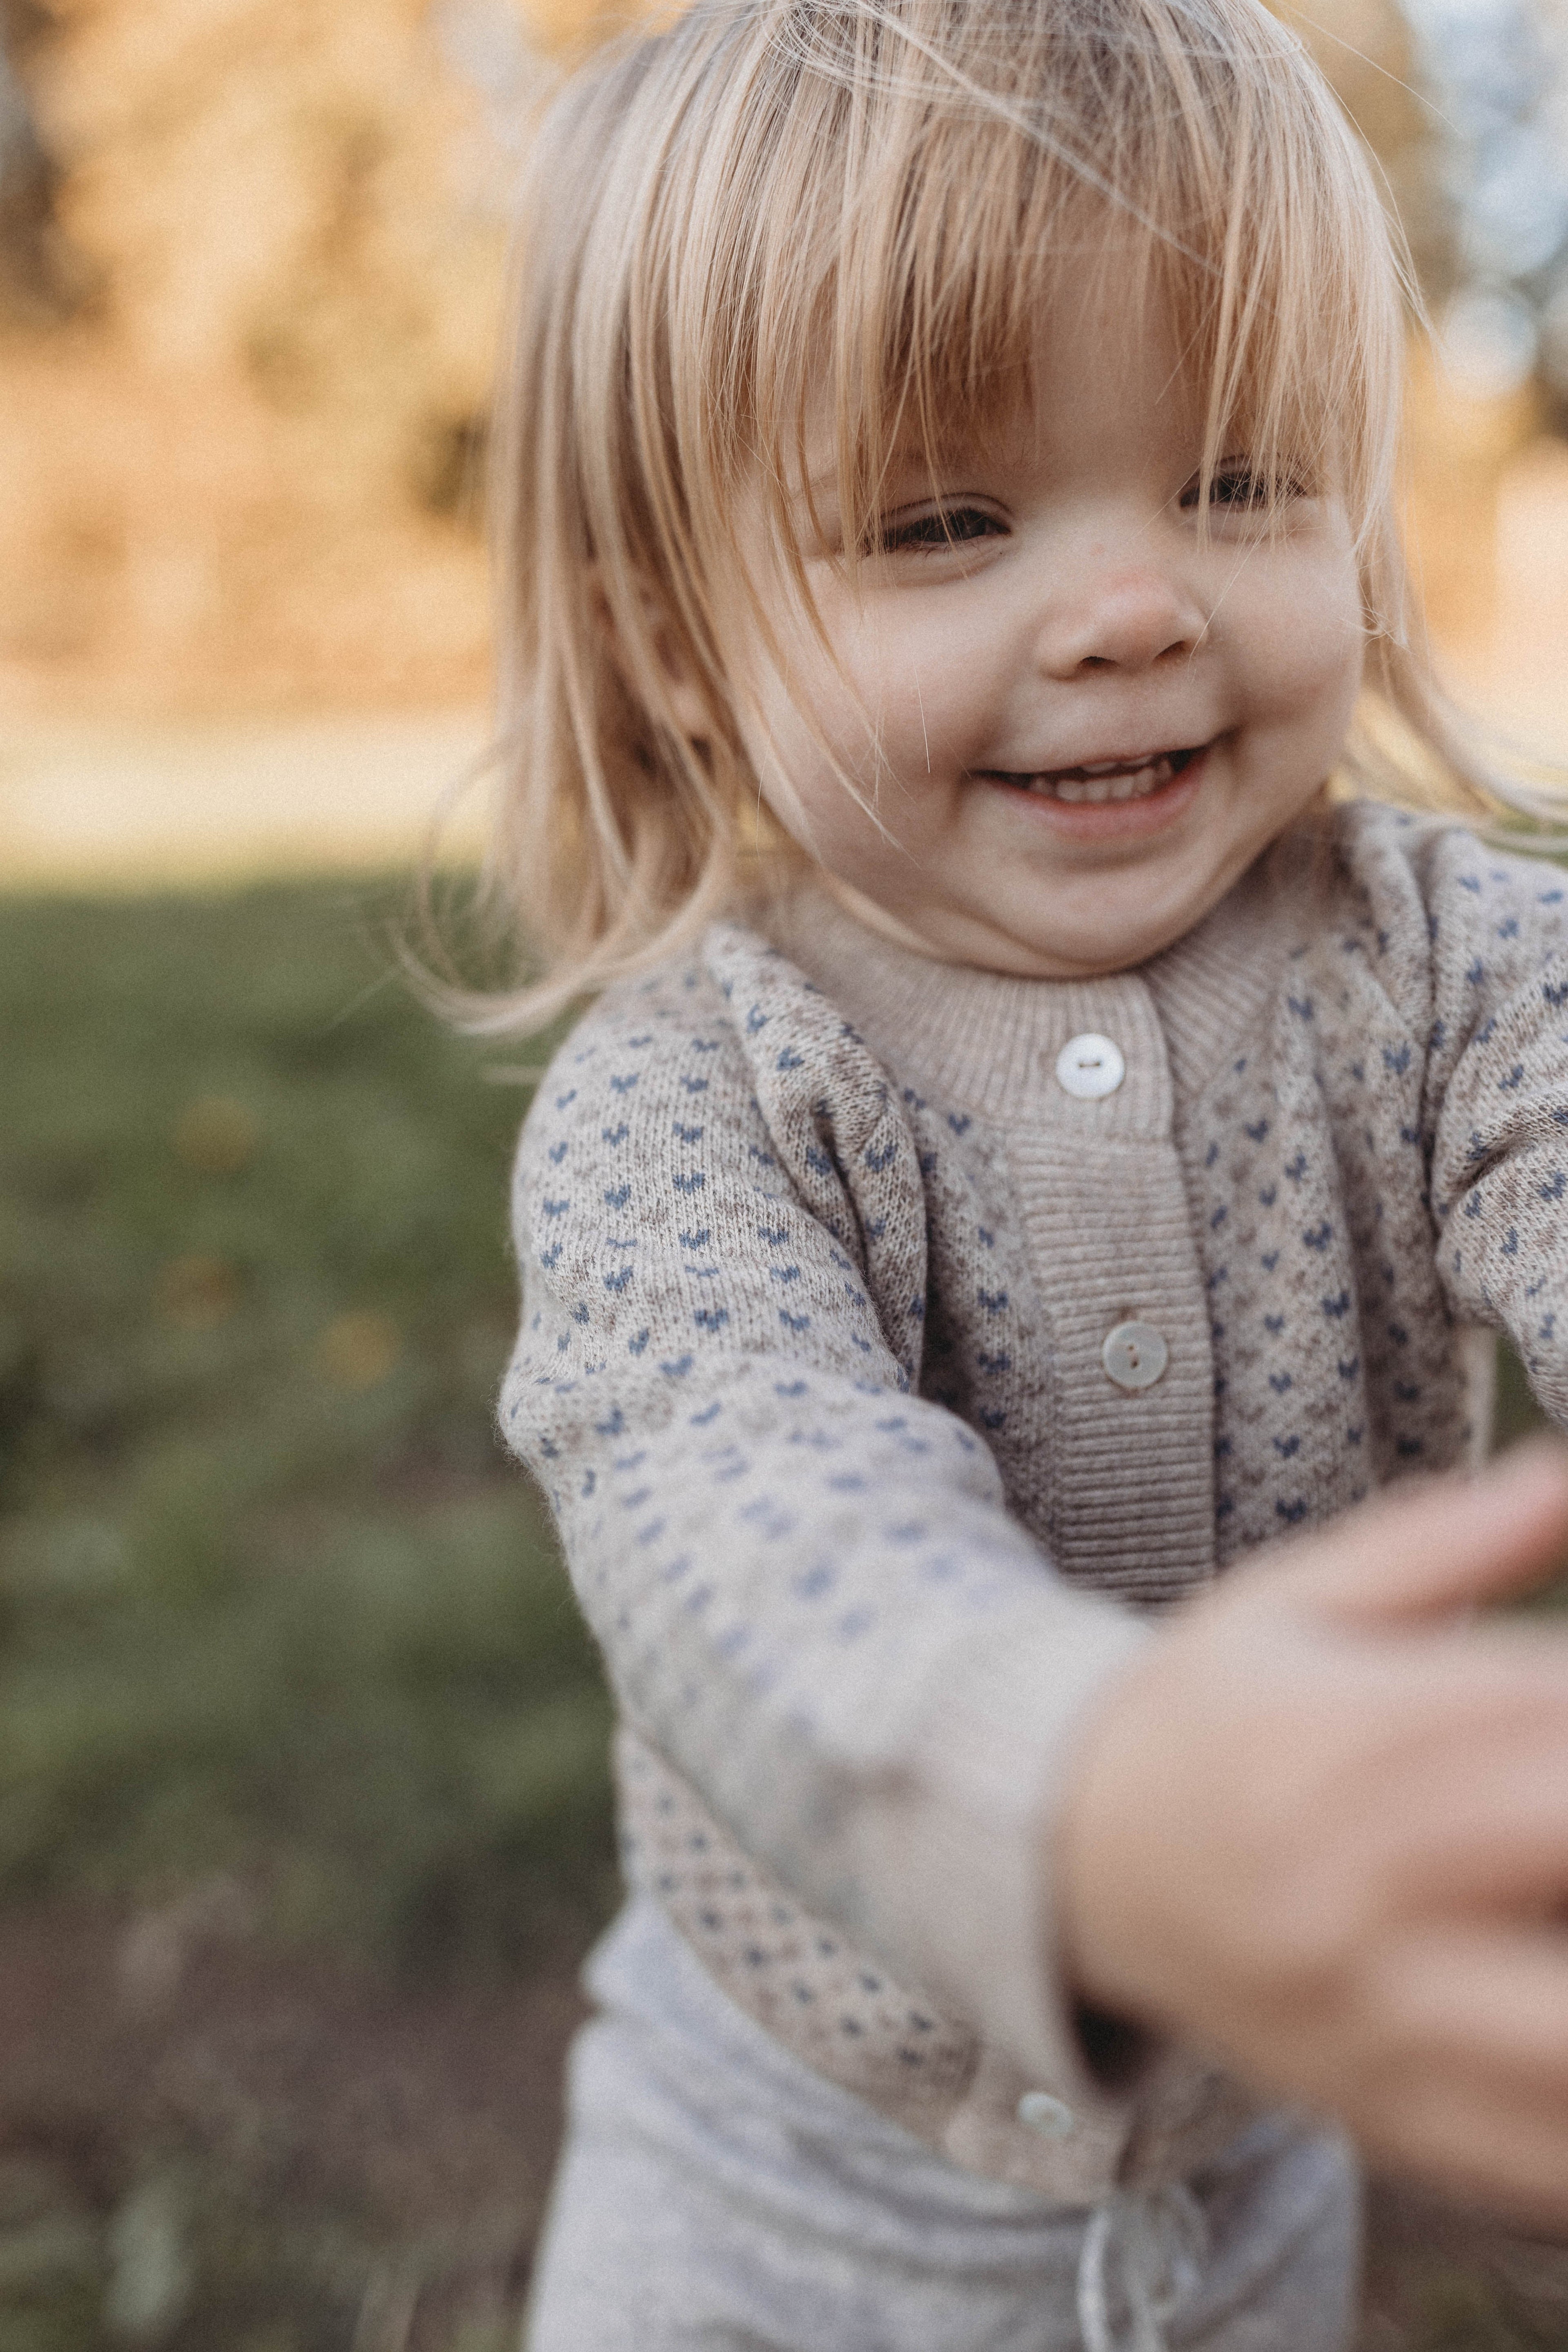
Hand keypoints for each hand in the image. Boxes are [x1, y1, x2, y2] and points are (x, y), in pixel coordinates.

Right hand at [1057, 1441, 1567, 2220]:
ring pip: (1567, 2043)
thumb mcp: (1298, 1598)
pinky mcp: (1380, 2111)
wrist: (1060, 1858)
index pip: (1550, 1714)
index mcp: (1343, 1739)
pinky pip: (1541, 2161)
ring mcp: (1367, 2018)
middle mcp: (1354, 1888)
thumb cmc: (1204, 1710)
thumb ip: (1448, 1538)